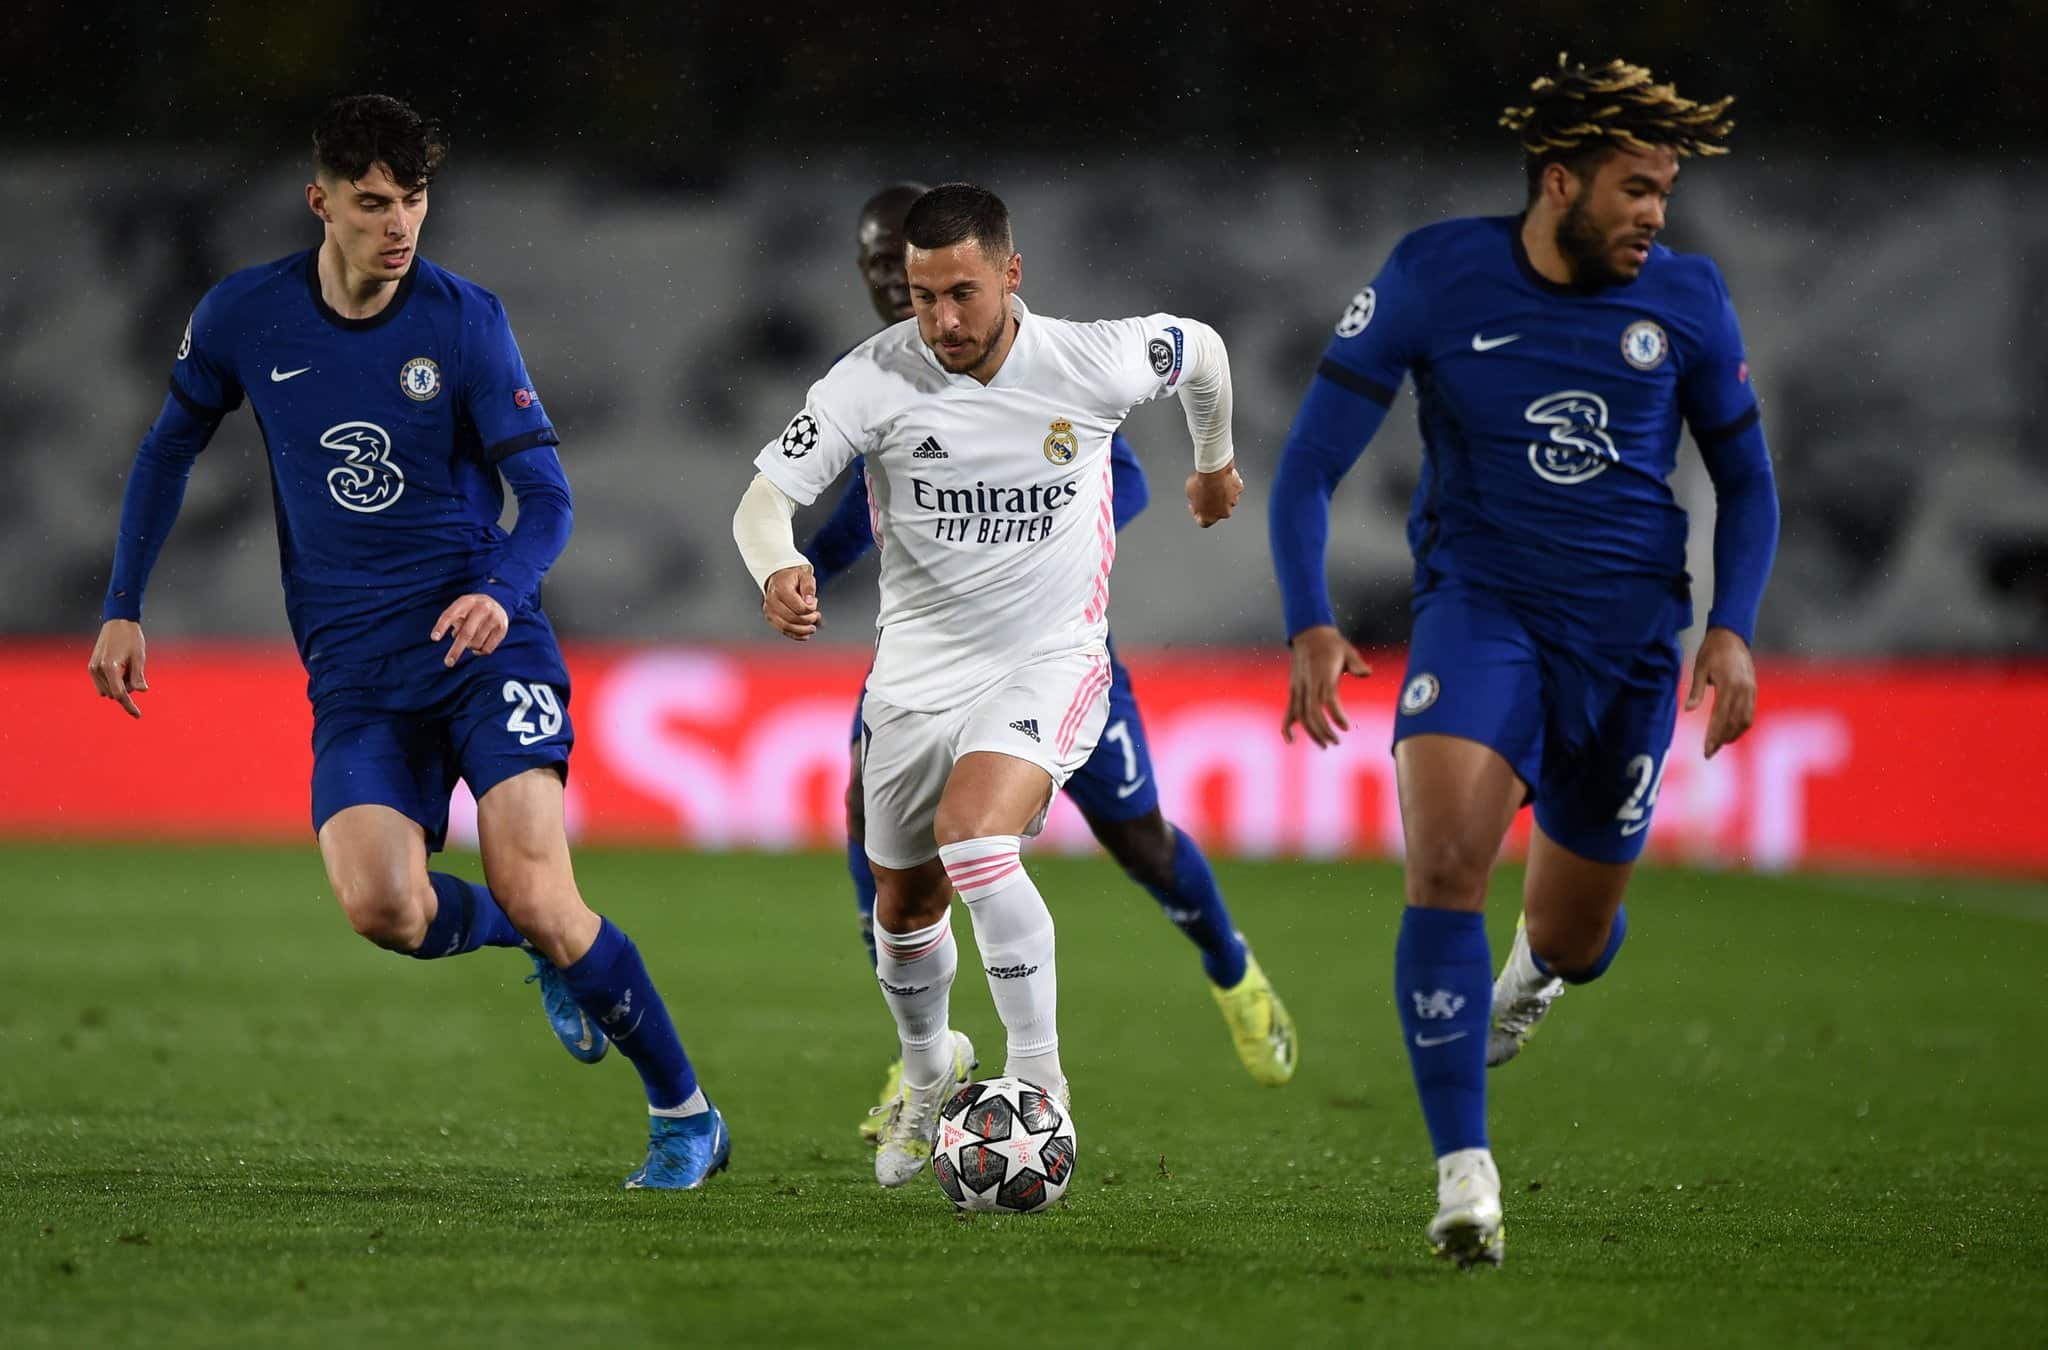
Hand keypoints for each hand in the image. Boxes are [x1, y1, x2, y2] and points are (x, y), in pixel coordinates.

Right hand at [89, 619, 148, 718]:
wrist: (118, 622)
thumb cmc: (132, 638)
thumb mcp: (139, 657)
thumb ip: (138, 676)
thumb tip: (142, 691)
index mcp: (110, 667)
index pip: (120, 694)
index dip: (130, 705)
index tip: (138, 715)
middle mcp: (98, 669)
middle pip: (116, 692)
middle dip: (128, 689)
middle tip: (135, 670)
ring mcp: (93, 668)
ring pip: (109, 690)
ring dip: (120, 686)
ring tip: (127, 666)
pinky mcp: (92, 667)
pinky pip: (104, 684)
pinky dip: (114, 682)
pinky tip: (121, 668)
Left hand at [431, 594, 510, 667]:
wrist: (497, 602)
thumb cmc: (471, 610)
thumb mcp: (461, 610)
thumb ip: (454, 621)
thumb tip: (456, 637)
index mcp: (466, 601)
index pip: (450, 615)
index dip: (441, 627)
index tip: (434, 638)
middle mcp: (482, 608)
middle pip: (466, 634)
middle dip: (456, 650)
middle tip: (448, 663)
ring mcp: (494, 618)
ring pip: (476, 644)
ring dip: (470, 647)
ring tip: (471, 640)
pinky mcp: (502, 628)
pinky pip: (487, 649)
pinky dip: (479, 652)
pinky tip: (480, 645)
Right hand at [763, 565, 820, 640]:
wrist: (778, 579)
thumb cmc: (792, 578)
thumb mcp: (804, 576)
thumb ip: (809, 587)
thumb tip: (809, 601)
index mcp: (780, 589)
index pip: (798, 607)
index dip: (810, 609)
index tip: (815, 603)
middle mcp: (772, 601)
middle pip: (792, 618)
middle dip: (808, 620)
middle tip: (816, 616)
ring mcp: (770, 611)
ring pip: (787, 627)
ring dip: (803, 630)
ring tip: (812, 627)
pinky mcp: (771, 618)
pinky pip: (783, 631)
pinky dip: (796, 635)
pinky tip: (805, 635)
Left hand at [1185, 461, 1242, 526]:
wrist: (1214, 470)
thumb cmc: (1202, 483)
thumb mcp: (1190, 492)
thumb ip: (1195, 500)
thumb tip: (1197, 497)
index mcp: (1209, 517)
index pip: (1203, 522)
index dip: (1197, 515)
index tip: (1195, 507)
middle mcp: (1223, 513)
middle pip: (1217, 511)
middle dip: (1212, 504)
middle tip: (1205, 493)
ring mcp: (1233, 501)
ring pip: (1227, 499)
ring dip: (1221, 493)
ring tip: (1214, 483)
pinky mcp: (1239, 489)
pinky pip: (1233, 488)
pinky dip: (1229, 483)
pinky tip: (1222, 477)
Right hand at [1282, 624, 1372, 747]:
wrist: (1309, 634)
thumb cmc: (1332, 645)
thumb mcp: (1348, 650)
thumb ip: (1356, 664)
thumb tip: (1367, 673)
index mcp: (1323, 674)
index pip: (1327, 698)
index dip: (1335, 715)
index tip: (1346, 727)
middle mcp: (1308, 683)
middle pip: (1312, 712)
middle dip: (1323, 730)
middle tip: (1337, 742)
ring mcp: (1298, 687)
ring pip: (1301, 715)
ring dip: (1311, 732)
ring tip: (1325, 745)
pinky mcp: (1293, 690)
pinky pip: (1288, 711)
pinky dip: (1287, 726)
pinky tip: (1290, 741)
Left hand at [1685, 625, 1757, 758]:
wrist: (1731, 635)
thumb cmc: (1712, 651)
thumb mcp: (1699, 668)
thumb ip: (1696, 691)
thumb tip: (1688, 711)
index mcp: (1729, 684)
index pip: (1721, 717)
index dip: (1714, 736)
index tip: (1706, 750)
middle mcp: (1743, 689)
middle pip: (1734, 723)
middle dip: (1722, 740)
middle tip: (1709, 753)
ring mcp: (1751, 690)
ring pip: (1745, 720)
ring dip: (1733, 735)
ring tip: (1718, 745)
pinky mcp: (1753, 689)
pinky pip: (1749, 713)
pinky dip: (1741, 725)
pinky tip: (1730, 732)